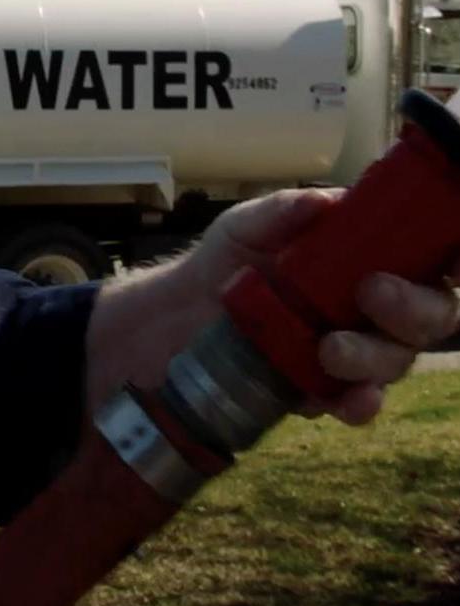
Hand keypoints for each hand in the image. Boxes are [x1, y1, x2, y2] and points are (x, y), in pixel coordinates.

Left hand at [86, 188, 459, 424]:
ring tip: (330, 347)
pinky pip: (356, 403)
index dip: (455, 259)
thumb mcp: (246, 225)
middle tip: (372, 293)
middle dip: (414, 309)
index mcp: (369, 257)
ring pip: (396, 360)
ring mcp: (355, 350)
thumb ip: (283, 210)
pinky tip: (348, 400)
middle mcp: (374, 305)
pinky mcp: (324, 389)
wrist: (174, 318)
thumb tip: (322, 202)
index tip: (455, 262)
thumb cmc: (224, 261)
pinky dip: (358, 404)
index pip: (432, 257)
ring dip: (375, 357)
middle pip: (431, 314)